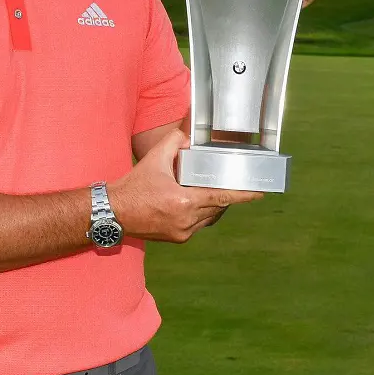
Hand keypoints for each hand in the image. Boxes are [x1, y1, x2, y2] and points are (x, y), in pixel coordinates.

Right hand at [108, 129, 262, 243]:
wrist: (114, 212)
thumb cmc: (133, 186)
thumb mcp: (153, 159)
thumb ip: (173, 142)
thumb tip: (187, 136)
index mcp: (183, 201)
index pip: (221, 197)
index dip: (242, 195)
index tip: (259, 192)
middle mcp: (186, 220)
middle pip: (217, 208)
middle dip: (225, 197)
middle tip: (234, 186)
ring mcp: (182, 232)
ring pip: (208, 218)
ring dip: (211, 206)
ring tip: (209, 192)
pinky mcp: (176, 238)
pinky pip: (196, 226)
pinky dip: (198, 214)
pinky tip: (192, 203)